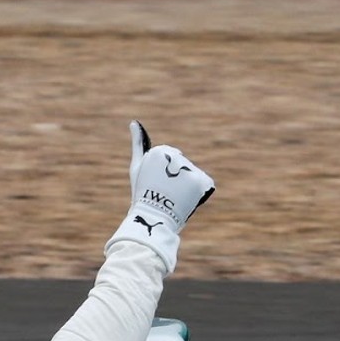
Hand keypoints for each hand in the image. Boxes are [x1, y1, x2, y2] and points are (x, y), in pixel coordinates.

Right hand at [106, 120, 214, 272]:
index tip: (155, 184)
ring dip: (187, 185)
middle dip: (176, 178)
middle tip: (165, 192)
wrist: (154, 218)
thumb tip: (134, 122)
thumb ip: (138, 143)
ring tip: (176, 197)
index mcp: (160, 151)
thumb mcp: (137, 166)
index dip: (162, 174)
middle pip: (182, 165)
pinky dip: (199, 191)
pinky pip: (204, 184)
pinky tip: (188, 199)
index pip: (169, 158)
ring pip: (192, 175)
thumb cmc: (142, 192)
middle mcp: (176, 157)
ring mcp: (189, 170)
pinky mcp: (200, 182)